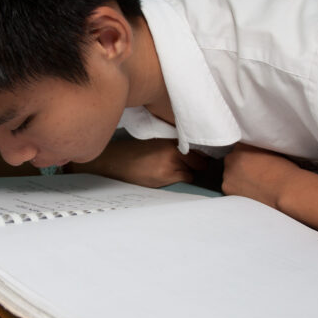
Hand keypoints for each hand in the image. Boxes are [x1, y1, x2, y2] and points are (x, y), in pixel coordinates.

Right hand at [70, 138, 207, 187]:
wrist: (114, 161)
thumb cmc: (133, 152)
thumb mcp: (155, 142)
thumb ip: (173, 145)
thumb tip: (195, 152)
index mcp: (169, 138)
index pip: (198, 146)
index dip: (202, 151)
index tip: (203, 154)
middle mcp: (171, 150)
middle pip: (200, 159)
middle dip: (198, 164)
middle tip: (193, 165)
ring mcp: (169, 165)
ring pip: (194, 171)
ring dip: (189, 172)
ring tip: (177, 170)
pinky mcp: (165, 177)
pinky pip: (186, 179)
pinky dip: (183, 179)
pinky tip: (171, 177)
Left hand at [221, 143, 302, 208]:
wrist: (286, 189)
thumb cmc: (284, 170)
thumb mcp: (270, 150)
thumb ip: (256, 149)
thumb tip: (253, 153)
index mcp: (241, 145)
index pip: (239, 148)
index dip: (247, 155)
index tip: (253, 161)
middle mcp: (231, 157)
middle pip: (232, 160)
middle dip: (240, 165)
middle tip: (254, 173)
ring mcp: (227, 173)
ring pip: (230, 174)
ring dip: (237, 177)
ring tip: (253, 183)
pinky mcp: (226, 188)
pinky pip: (230, 186)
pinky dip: (237, 189)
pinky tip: (250, 190)